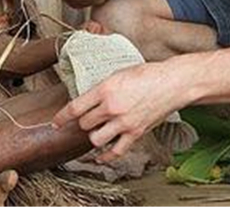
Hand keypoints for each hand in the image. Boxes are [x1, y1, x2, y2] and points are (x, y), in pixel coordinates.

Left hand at [52, 61, 179, 162]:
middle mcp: (112, 107)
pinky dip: (106, 157)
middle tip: (88, 118)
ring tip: (98, 130)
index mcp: (105, 89)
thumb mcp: (119, 73)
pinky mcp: (136, 133)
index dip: (62, 117)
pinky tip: (100, 157)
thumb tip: (89, 98)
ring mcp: (124, 122)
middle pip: (85, 124)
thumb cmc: (148, 74)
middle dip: (84, 122)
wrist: (172, 82)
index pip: (75, 107)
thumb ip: (103, 88)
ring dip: (94, 136)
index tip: (56, 123)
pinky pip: (116, 151)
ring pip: (96, 139)